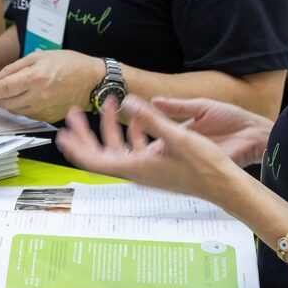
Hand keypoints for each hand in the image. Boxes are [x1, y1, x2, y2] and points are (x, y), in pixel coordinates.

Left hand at [0, 49, 103, 123]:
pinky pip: (28, 115)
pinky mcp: (48, 118)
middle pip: (5, 103)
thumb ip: (14, 68)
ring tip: (11, 93)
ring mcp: (43, 109)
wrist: (94, 81)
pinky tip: (27, 98)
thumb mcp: (40, 56)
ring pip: (15, 111)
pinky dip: (22, 108)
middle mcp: (37, 96)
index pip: (2, 89)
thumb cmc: (70, 63)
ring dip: (7, 103)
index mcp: (35, 78)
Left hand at [55, 96, 237, 200]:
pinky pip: (135, 148)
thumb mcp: (177, 137)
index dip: (77, 147)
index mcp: (136, 167)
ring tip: (109, 104)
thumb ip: (151, 118)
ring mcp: (147, 169)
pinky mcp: (158, 166)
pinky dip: (131, 132)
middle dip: (85, 133)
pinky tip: (138, 116)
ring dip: (110, 127)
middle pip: (100, 153)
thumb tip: (129, 102)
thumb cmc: (204, 167)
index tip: (62, 133)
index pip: (95, 160)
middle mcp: (138, 171)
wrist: (225, 185)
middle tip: (74, 114)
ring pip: (118, 148)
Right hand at [139, 96, 271, 166]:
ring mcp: (193, 159)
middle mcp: (185, 147)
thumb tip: (154, 101)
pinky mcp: (203, 168)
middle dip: (142, 152)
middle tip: (126, 149)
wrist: (256, 133)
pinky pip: (183, 171)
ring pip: (168, 165)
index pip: (158, 134)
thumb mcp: (202, 108)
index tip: (127, 130)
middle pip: (158, 153)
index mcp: (183, 132)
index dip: (142, 134)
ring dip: (153, 163)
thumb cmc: (234, 118)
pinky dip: (171, 170)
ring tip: (136, 160)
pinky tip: (159, 169)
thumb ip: (178, 107)